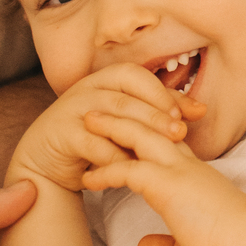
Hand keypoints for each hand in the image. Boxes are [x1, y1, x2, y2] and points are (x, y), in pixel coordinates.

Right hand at [10, 66, 205, 191]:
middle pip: (127, 94)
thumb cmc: (93, 139)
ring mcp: (71, 109)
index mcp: (106, 79)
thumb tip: (200, 109)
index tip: (191, 113)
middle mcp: (88, 88)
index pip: (139, 77)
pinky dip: (112, 156)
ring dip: (139, 131)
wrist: (45, 163)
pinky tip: (131, 169)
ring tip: (160, 149)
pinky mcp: (60, 134)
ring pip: (110, 115)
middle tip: (181, 132)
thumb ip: (157, 112)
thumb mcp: (126, 122)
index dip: (165, 93)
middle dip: (157, 113)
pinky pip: (90, 142)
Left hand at [81, 115, 245, 245]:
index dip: (144, 138)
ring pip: (140, 136)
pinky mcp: (170, 184)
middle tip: (99, 113)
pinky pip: (129, 169)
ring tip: (87, 122)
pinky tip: (88, 177)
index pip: (167, 145)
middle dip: (124, 118)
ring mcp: (179, 171)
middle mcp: (187, 167)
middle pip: (151, 128)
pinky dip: (106, 169)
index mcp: (195, 177)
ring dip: (111, 127)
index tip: (120, 140)